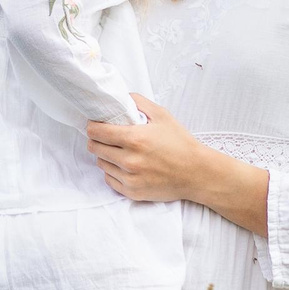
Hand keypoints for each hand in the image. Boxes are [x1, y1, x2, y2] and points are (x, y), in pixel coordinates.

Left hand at [87, 96, 271, 235]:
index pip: (97, 132)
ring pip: (101, 164)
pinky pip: (109, 179)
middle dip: (97, 140)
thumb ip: (139, 102)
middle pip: (95, 148)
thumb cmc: (180, 143)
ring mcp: (130, 178)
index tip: (95, 124)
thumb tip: (121, 97)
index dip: (92, 126)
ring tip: (119, 151)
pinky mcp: (132, 192)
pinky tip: (125, 166)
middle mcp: (129, 160)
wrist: (196, 173)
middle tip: (106, 137)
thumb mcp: (163, 115)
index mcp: (135, 139)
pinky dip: (113, 172)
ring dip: (106, 156)